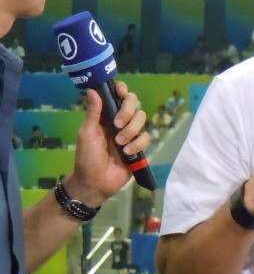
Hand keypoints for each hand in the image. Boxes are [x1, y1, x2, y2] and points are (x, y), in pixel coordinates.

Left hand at [66, 82, 150, 205]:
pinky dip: (138, 144)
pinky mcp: (140, 146)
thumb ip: (93, 113)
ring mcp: (131, 133)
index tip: (121, 92)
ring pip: (142, 118)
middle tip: (117, 124)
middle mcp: (121, 121)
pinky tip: (127, 153)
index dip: (122, 90)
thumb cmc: (87, 158)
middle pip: (134, 103)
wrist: (95, 183)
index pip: (118, 95)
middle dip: (128, 111)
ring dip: (131, 130)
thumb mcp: (87, 134)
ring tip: (120, 144)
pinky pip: (147, 137)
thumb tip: (93, 90)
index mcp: (106, 116)